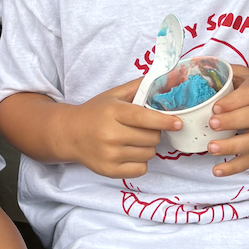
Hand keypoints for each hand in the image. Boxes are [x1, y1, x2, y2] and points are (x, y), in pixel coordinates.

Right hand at [57, 78, 174, 177]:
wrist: (70, 134)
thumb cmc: (95, 113)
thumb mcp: (113, 95)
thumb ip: (138, 87)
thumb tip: (163, 78)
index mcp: (112, 112)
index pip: (143, 118)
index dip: (163, 121)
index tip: (178, 123)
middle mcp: (110, 134)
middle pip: (151, 138)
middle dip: (153, 133)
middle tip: (142, 129)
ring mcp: (109, 154)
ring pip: (148, 154)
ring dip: (147, 147)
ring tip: (133, 140)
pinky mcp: (109, 170)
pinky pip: (141, 169)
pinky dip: (140, 162)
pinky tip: (128, 153)